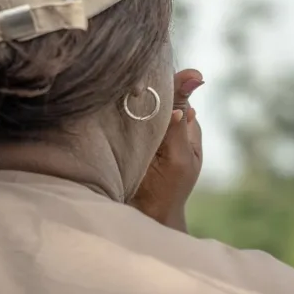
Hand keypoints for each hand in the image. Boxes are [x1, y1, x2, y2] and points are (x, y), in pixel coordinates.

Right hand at [130, 69, 203, 231]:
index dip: (164, 82)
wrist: (145, 216)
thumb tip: (187, 97)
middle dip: (144, 89)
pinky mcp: (125, 138)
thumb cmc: (168, 190)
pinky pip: (121, 118)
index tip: (146, 77)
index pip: (176, 93)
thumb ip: (180, 128)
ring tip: (114, 92)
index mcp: (185, 125)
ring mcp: (145, 131)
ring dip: (126, 100)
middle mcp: (165, 124)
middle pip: (156, 95)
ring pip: (138, 105)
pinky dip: (115, 112)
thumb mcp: (178, 159)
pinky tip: (106, 109)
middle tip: (127, 84)